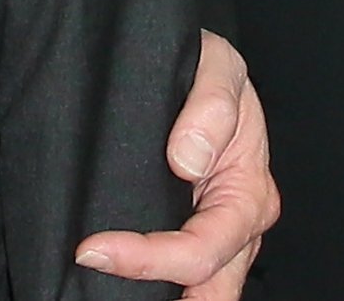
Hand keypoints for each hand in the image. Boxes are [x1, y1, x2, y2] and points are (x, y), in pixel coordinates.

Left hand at [76, 29, 275, 297]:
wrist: (202, 65)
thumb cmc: (212, 68)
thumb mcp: (218, 66)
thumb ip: (211, 105)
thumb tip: (188, 160)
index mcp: (248, 192)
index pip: (201, 248)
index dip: (149, 258)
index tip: (96, 248)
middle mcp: (237, 222)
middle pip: (206, 285)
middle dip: (160, 292)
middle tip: (99, 272)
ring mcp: (216, 229)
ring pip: (199, 285)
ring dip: (159, 290)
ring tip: (108, 288)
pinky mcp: (192, 225)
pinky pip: (182, 267)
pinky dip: (156, 279)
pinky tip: (122, 277)